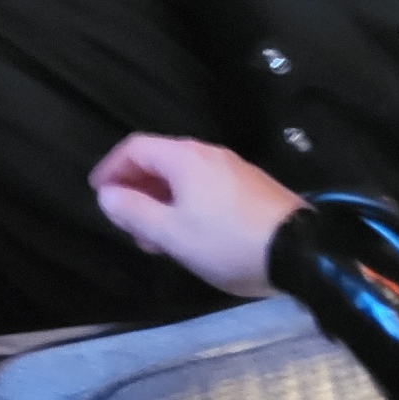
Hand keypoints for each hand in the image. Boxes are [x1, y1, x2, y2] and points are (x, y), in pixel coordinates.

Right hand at [90, 134, 303, 297]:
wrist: (299, 252)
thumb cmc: (227, 241)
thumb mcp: (173, 234)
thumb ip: (135, 212)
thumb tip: (106, 194)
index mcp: (184, 157)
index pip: (135, 147)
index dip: (111, 167)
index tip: (98, 192)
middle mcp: (207, 153)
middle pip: (160, 160)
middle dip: (137, 188)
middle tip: (127, 224)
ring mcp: (232, 168)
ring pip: (183, 176)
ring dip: (161, 200)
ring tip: (156, 238)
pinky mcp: (250, 186)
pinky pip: (204, 186)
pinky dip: (185, 203)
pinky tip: (190, 235)